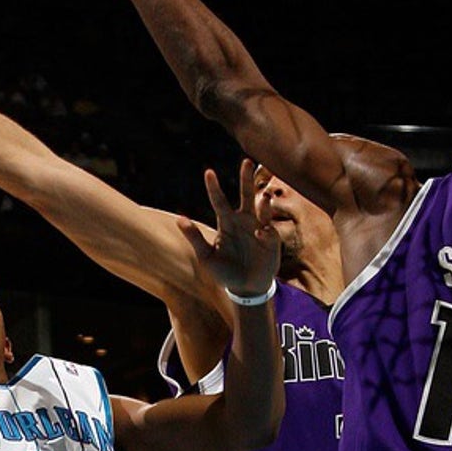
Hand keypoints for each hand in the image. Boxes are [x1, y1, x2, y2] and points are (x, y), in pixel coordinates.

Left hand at [179, 161, 279, 300]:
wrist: (245, 289)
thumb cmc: (225, 273)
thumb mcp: (206, 258)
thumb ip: (195, 238)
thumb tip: (180, 219)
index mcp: (226, 222)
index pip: (219, 201)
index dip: (214, 187)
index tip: (209, 172)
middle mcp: (243, 220)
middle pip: (246, 194)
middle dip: (246, 178)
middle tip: (246, 161)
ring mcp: (259, 229)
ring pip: (262, 209)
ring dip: (264, 203)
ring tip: (265, 198)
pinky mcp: (271, 241)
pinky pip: (269, 232)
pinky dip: (266, 231)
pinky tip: (262, 233)